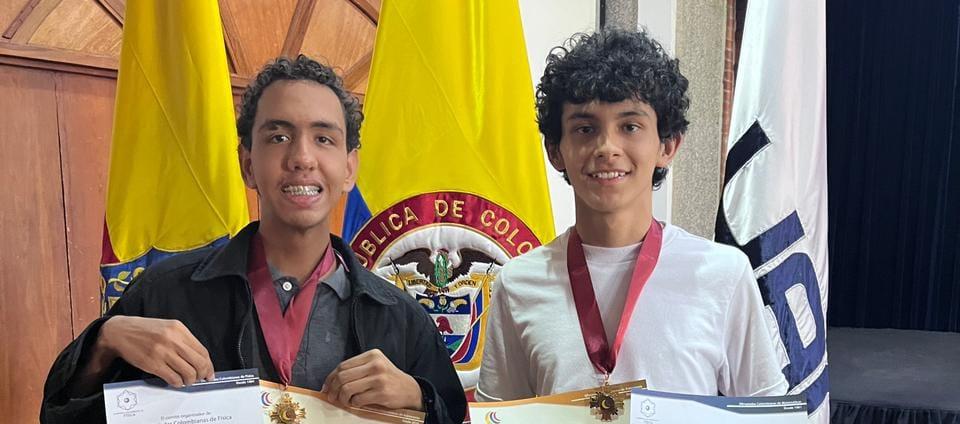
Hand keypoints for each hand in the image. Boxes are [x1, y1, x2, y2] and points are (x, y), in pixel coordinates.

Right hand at [97, 316, 214, 386]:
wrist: (121, 331)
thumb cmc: (145, 330)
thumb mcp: (168, 327)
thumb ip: (184, 340)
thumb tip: (199, 358)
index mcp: (179, 329)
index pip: (202, 351)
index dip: (209, 364)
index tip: (209, 371)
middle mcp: (172, 339)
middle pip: (198, 363)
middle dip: (203, 374)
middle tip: (201, 378)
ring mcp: (162, 352)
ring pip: (188, 372)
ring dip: (190, 380)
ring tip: (187, 380)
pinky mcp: (153, 364)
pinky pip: (172, 377)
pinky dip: (177, 382)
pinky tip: (176, 381)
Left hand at [321, 349, 422, 410]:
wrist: (409, 390)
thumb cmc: (389, 379)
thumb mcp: (376, 366)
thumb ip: (357, 369)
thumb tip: (331, 381)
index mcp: (372, 355)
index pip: (343, 365)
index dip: (331, 377)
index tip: (327, 387)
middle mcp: (375, 364)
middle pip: (343, 376)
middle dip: (333, 389)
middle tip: (332, 397)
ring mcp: (379, 378)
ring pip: (347, 388)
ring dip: (342, 398)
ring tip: (344, 401)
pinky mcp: (381, 393)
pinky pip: (358, 399)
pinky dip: (353, 403)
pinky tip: (356, 403)